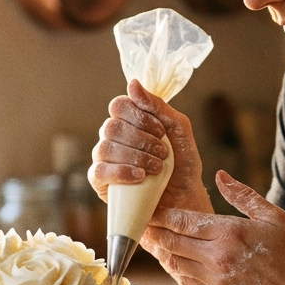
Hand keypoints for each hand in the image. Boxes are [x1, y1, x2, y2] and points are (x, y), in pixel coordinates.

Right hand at [88, 80, 210, 215]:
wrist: (185, 201)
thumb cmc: (183, 166)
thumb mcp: (179, 130)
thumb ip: (159, 106)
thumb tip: (133, 83)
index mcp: (130, 122)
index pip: (119, 105)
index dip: (139, 116)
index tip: (161, 131)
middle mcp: (114, 138)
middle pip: (112, 126)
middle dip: (142, 140)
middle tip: (163, 153)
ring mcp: (105, 160)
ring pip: (104, 147)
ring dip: (136, 157)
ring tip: (157, 168)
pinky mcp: (101, 183)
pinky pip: (99, 171)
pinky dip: (122, 172)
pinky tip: (140, 177)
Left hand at [143, 170, 284, 284]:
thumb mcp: (273, 217)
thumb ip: (243, 195)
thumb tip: (221, 175)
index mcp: (230, 232)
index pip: (184, 221)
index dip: (163, 215)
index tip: (152, 208)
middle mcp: (218, 257)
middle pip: (172, 242)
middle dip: (155, 231)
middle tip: (144, 223)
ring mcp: (216, 280)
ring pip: (176, 263)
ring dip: (163, 251)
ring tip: (154, 241)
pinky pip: (187, 282)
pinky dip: (177, 270)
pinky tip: (174, 261)